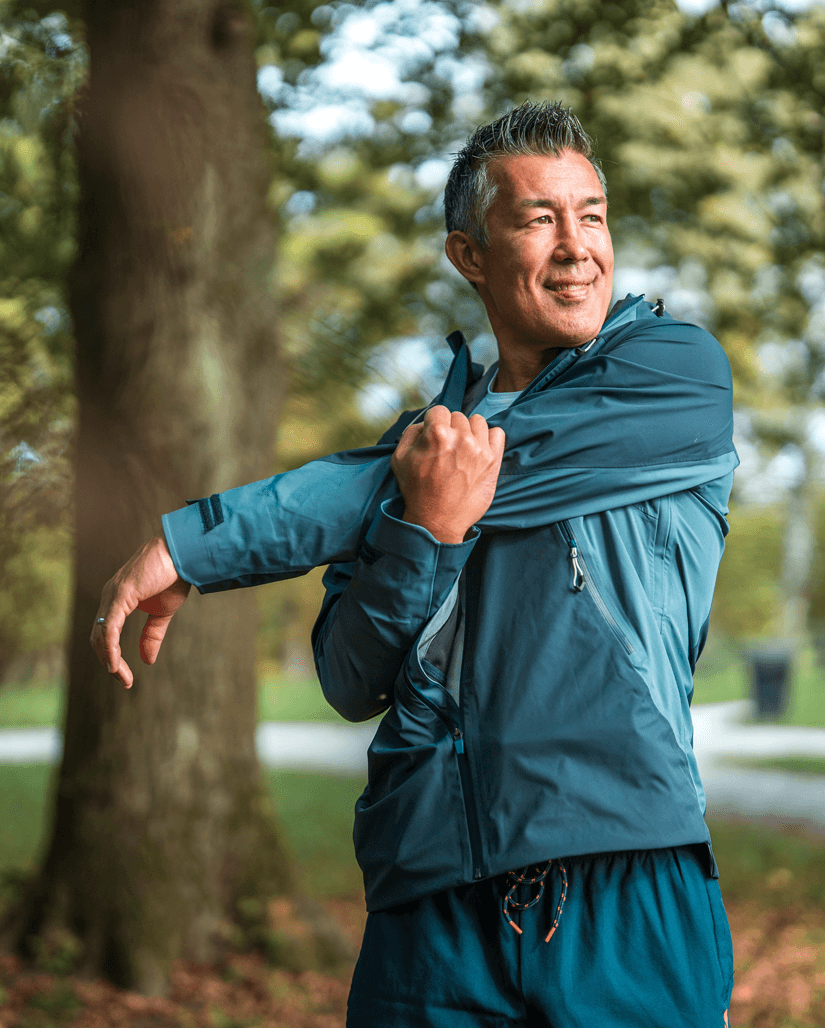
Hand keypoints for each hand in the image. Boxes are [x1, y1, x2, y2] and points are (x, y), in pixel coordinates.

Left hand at [90, 533, 190, 688]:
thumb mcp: (163, 613)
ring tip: (121, 677)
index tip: (125, 678)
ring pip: (101, 635)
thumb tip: (146, 660)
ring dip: (109, 660)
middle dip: (109, 663)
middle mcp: (109, 597)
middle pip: (98, 638)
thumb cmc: (174, 576)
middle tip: (125, 681)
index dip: (112, 658)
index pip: (106, 635)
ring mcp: (112, 595)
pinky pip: (110, 627)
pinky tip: (114, 664)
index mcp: (117, 600)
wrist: (183, 553)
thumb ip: (152, 635)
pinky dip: (111, 648)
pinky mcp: (121, 594)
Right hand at [391, 405, 504, 543]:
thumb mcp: (400, 458)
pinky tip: (479, 450)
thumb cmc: (417, 490)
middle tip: (446, 448)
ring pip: (478, 421)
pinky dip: (489, 438)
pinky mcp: (493, 461)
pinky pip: (498, 433)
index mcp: (437, 433)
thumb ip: (411, 432)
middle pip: (458, 416)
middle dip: (451, 428)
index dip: (434, 423)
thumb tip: (424, 423)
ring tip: (462, 448)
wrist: (437, 520)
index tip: (434, 436)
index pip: (439, 410)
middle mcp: (461, 437)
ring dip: (470, 431)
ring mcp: (479, 449)